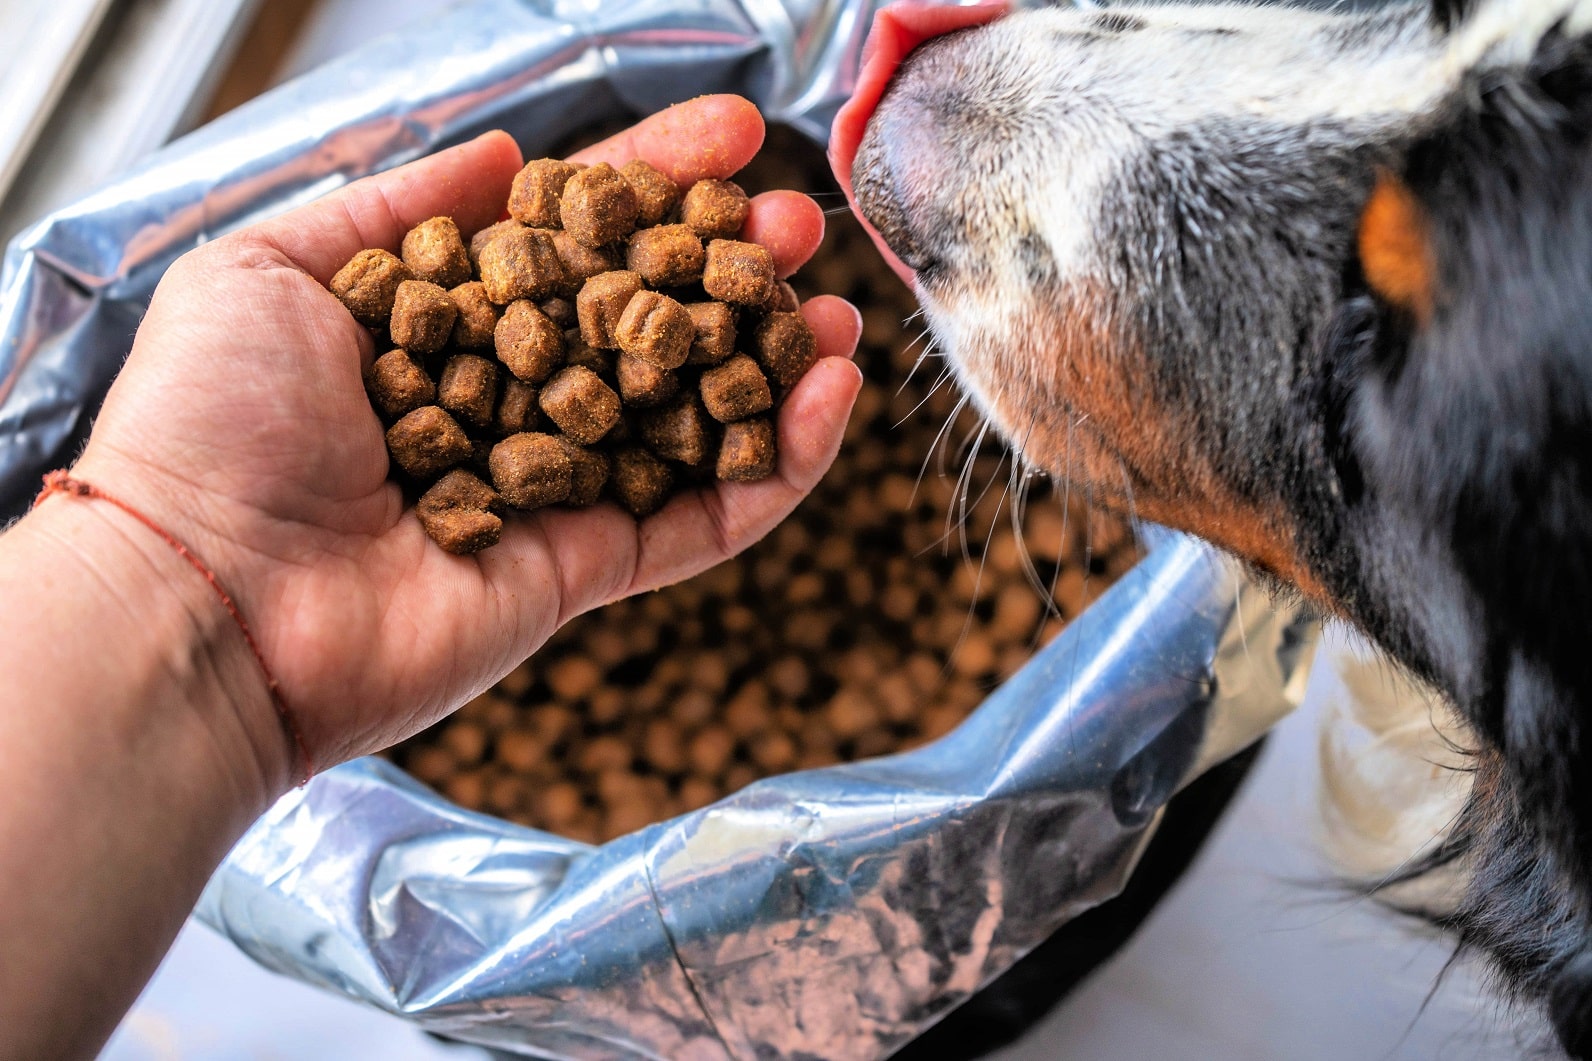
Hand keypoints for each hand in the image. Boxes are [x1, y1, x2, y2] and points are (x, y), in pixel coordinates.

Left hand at [71, 95, 862, 784]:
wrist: (199, 600)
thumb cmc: (209, 426)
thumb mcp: (274, 265)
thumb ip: (400, 202)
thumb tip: (504, 151)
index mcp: (442, 324)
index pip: (572, 237)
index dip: (653, 185)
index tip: (731, 134)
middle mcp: (506, 402)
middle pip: (646, 324)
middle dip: (728, 268)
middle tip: (801, 222)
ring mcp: (553, 490)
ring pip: (691, 422)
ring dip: (772, 364)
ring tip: (838, 312)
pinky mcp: (585, 570)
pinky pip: (703, 518)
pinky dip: (776, 467)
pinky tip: (826, 397)